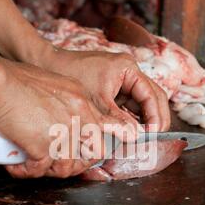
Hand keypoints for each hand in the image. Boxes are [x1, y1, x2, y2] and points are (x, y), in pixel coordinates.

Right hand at [0, 60, 131, 178]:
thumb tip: (59, 126)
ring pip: (66, 168)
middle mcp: (78, 116)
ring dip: (48, 170)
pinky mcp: (44, 147)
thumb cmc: (11, 80)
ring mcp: (63, 133)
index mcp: (81, 100)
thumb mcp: (51, 86)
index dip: (90, 147)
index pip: (101, 132)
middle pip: (94, 154)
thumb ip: (63, 106)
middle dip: (76, 164)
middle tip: (56, 164)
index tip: (79, 153)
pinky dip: (25, 171)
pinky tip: (15, 164)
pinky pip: (39, 170)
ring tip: (31, 164)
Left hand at [43, 49, 170, 131]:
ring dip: (145, 120)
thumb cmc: (70, 75)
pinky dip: (133, 119)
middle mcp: (130, 72)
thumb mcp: (96, 101)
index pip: (152, 94)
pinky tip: (132, 132)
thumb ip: (117, 120)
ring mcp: (123, 81)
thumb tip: (135, 137)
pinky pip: (131, 106)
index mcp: (128, 68)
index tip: (153, 134)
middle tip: (153, 139)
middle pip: (154, 97)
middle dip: (155, 118)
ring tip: (144, 139)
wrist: (49, 65)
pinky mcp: (115, 89)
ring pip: (144, 103)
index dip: (155, 116)